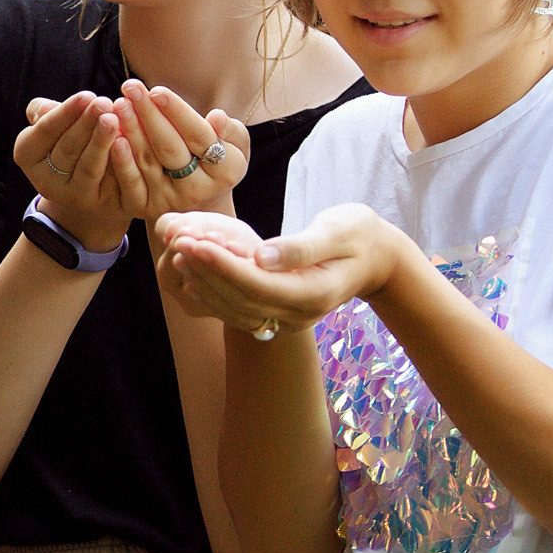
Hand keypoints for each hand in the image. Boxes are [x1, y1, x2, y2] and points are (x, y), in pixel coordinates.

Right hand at [14, 92, 136, 249]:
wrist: (92, 180)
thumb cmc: (70, 138)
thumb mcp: (54, 124)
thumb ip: (46, 112)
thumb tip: (45, 108)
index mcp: (27, 156)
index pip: (45, 132)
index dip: (65, 113)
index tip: (86, 95)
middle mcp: (46, 182)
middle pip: (67, 150)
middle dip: (86, 124)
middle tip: (104, 103)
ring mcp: (73, 197)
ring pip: (89, 168)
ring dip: (102, 143)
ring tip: (115, 119)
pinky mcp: (100, 205)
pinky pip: (113, 183)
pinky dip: (122, 161)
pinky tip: (132, 142)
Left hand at [103, 80, 249, 219]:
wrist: (198, 202)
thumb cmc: (216, 160)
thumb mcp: (235, 146)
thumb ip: (231, 130)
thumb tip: (216, 117)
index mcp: (225, 171)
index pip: (198, 135)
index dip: (177, 112)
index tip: (157, 90)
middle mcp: (197, 189)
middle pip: (169, 147)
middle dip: (148, 115)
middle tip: (130, 87)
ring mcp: (170, 200)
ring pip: (147, 161)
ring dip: (131, 130)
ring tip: (120, 103)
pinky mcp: (145, 207)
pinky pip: (130, 182)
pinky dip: (120, 160)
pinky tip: (112, 137)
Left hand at [154, 203, 409, 337]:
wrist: (375, 261)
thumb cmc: (358, 236)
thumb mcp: (338, 231)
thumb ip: (302, 246)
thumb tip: (264, 256)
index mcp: (314, 294)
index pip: (258, 284)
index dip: (223, 266)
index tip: (196, 243)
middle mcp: (298, 315)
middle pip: (240, 299)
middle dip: (206, 272)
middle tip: (177, 242)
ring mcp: (287, 321)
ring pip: (234, 310)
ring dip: (203, 284)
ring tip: (179, 253)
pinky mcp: (277, 317)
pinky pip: (238, 311)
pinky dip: (212, 294)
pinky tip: (192, 273)